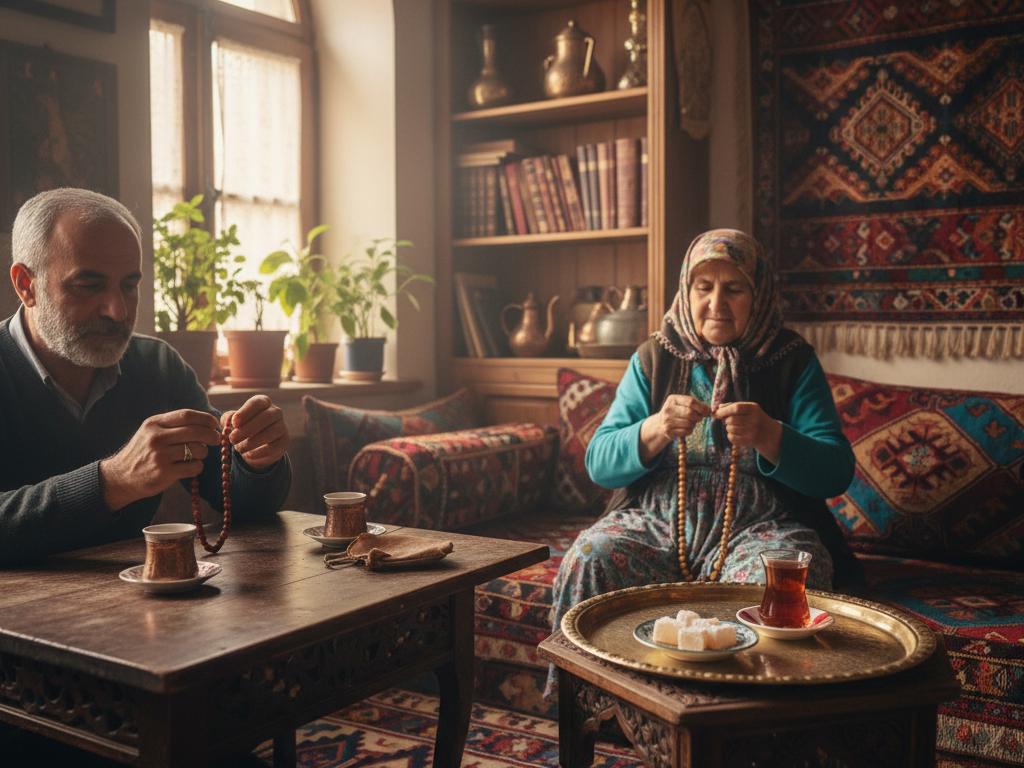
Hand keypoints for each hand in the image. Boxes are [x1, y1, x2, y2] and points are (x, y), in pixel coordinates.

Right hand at [100, 409, 219, 510]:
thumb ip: (172, 425)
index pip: (186, 415)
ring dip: (203, 452)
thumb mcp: (150, 432)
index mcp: (154, 424)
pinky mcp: (165, 473)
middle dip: (211, 435)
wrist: (120, 477)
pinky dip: (198, 467)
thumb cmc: (142, 452)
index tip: (214, 423)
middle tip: (216, 439)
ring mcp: (160, 456)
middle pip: (195, 431)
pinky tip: (192, 467)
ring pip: (197, 450)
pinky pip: (194, 467)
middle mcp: (156, 438)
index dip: (205, 418)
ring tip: (197, 455)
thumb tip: (205, 421)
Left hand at [221, 395, 288, 469]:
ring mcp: (282, 426)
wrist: (258, 443)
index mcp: (263, 402)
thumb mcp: (233, 421)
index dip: (245, 412)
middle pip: (266, 417)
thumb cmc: (243, 426)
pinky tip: (247, 454)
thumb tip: (228, 422)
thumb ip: (228, 419)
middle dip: (247, 429)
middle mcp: (276, 412)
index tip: (234, 423)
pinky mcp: (284, 441)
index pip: (257, 403)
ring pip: (270, 433)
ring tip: (238, 448)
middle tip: (232, 439)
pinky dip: (258, 453)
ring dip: (251, 442)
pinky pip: (273, 447)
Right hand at [639, 394, 710, 462]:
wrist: (660, 423)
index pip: (691, 401)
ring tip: (690, 423)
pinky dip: (689, 430)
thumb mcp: (682, 403)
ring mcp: (667, 421)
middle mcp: (668, 409)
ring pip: (689, 423)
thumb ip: (695, 404)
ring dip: (694, 424)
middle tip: (699, 418)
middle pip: (690, 413)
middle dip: (698, 416)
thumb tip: (709, 410)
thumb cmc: (676, 412)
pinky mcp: (668, 431)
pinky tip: (685, 428)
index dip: (702, 407)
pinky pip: (686, 431)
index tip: (707, 411)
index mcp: (672, 399)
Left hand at [713, 401, 782, 462]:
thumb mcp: (748, 408)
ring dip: (728, 428)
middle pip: (731, 419)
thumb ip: (733, 405)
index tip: (717, 413)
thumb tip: (718, 407)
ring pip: (730, 429)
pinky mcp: (749, 441)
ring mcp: (752, 431)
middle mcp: (754, 420)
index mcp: (754, 408)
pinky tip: (737, 433)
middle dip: (726, 420)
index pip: (736, 408)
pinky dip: (730, 435)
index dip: (724, 411)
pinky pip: (731, 438)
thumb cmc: (754, 417)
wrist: (768, 433)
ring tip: (735, 427)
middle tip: (728, 420)